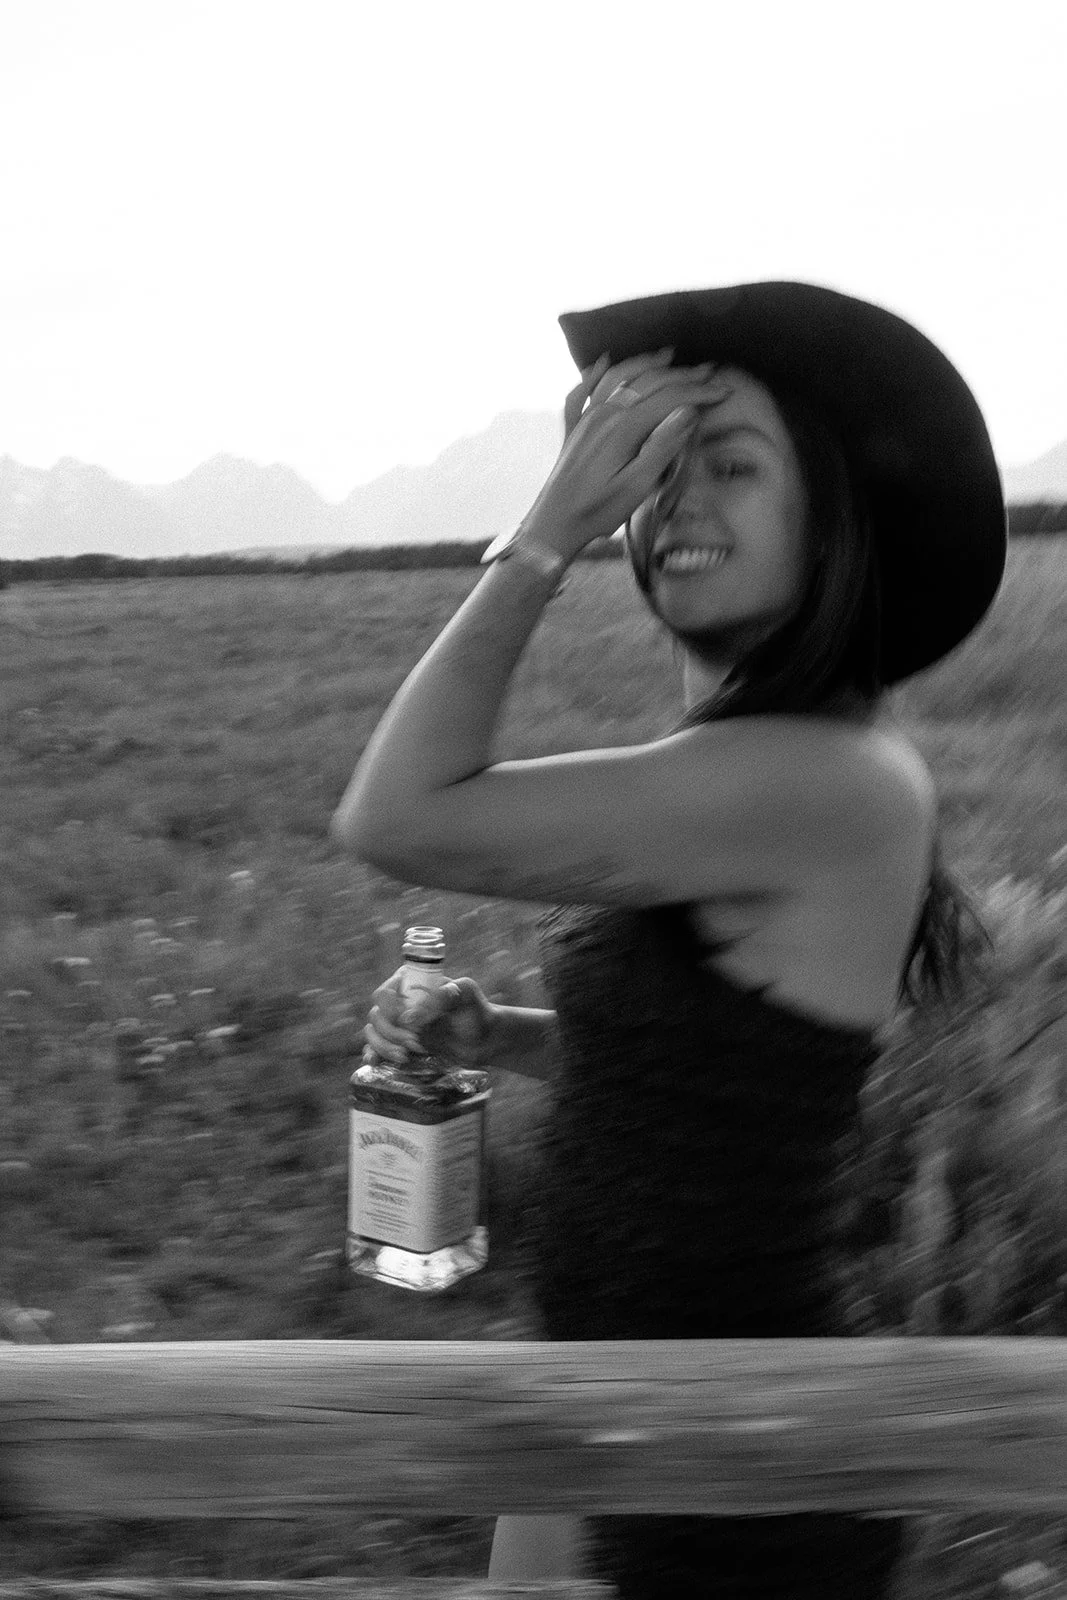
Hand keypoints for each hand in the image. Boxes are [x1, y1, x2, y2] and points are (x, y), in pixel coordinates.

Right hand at [362, 969, 499, 1069]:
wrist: (485, 1040)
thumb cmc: (476, 1011)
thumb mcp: (465, 994)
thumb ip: (440, 997)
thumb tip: (408, 1018)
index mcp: (411, 984)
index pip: (385, 993)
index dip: (389, 1008)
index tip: (406, 1021)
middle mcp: (400, 1004)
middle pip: (376, 1016)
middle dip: (392, 1032)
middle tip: (416, 1043)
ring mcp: (398, 1026)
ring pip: (373, 1033)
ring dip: (383, 1046)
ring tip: (405, 1057)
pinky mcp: (400, 1045)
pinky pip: (375, 1049)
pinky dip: (372, 1054)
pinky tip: (375, 1062)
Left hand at [521, 348, 732, 556]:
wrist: (554, 524)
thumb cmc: (598, 511)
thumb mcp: (637, 486)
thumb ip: (662, 446)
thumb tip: (687, 412)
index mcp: (624, 427)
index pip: (670, 398)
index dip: (700, 393)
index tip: (725, 391)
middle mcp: (604, 414)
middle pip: (648, 382)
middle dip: (682, 375)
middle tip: (709, 371)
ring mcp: (586, 418)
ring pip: (618, 377)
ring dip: (645, 363)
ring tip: (667, 355)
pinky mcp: (574, 429)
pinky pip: (582, 391)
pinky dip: (593, 374)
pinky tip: (601, 364)